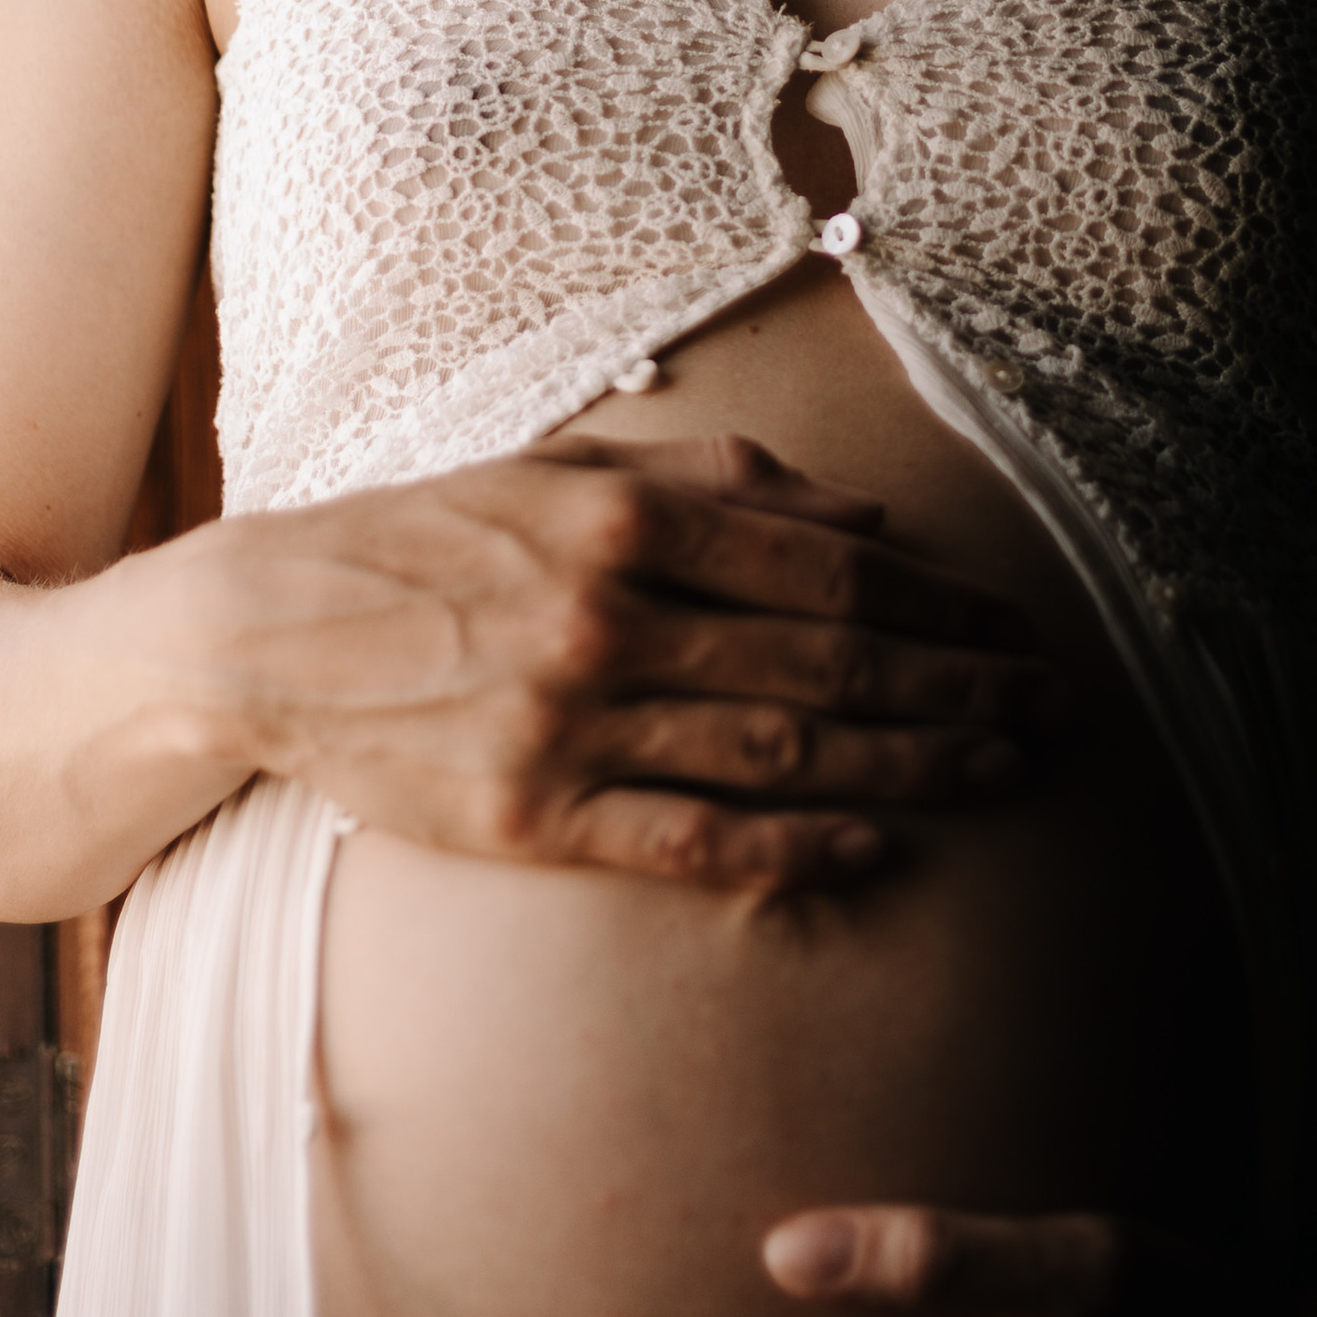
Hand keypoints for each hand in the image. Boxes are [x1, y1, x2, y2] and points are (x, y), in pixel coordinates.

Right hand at [153, 433, 1050, 894]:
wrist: (261, 634)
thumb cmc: (424, 537)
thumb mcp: (559, 468)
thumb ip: (713, 481)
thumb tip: (863, 511)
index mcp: (620, 519)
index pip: (823, 563)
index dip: (937, 600)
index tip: (1016, 624)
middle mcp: (607, 618)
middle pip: (824, 658)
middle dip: (957, 686)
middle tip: (1055, 708)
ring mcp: (569, 724)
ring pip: (778, 750)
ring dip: (907, 764)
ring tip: (1002, 771)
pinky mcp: (530, 817)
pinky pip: (686, 842)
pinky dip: (788, 849)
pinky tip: (870, 846)